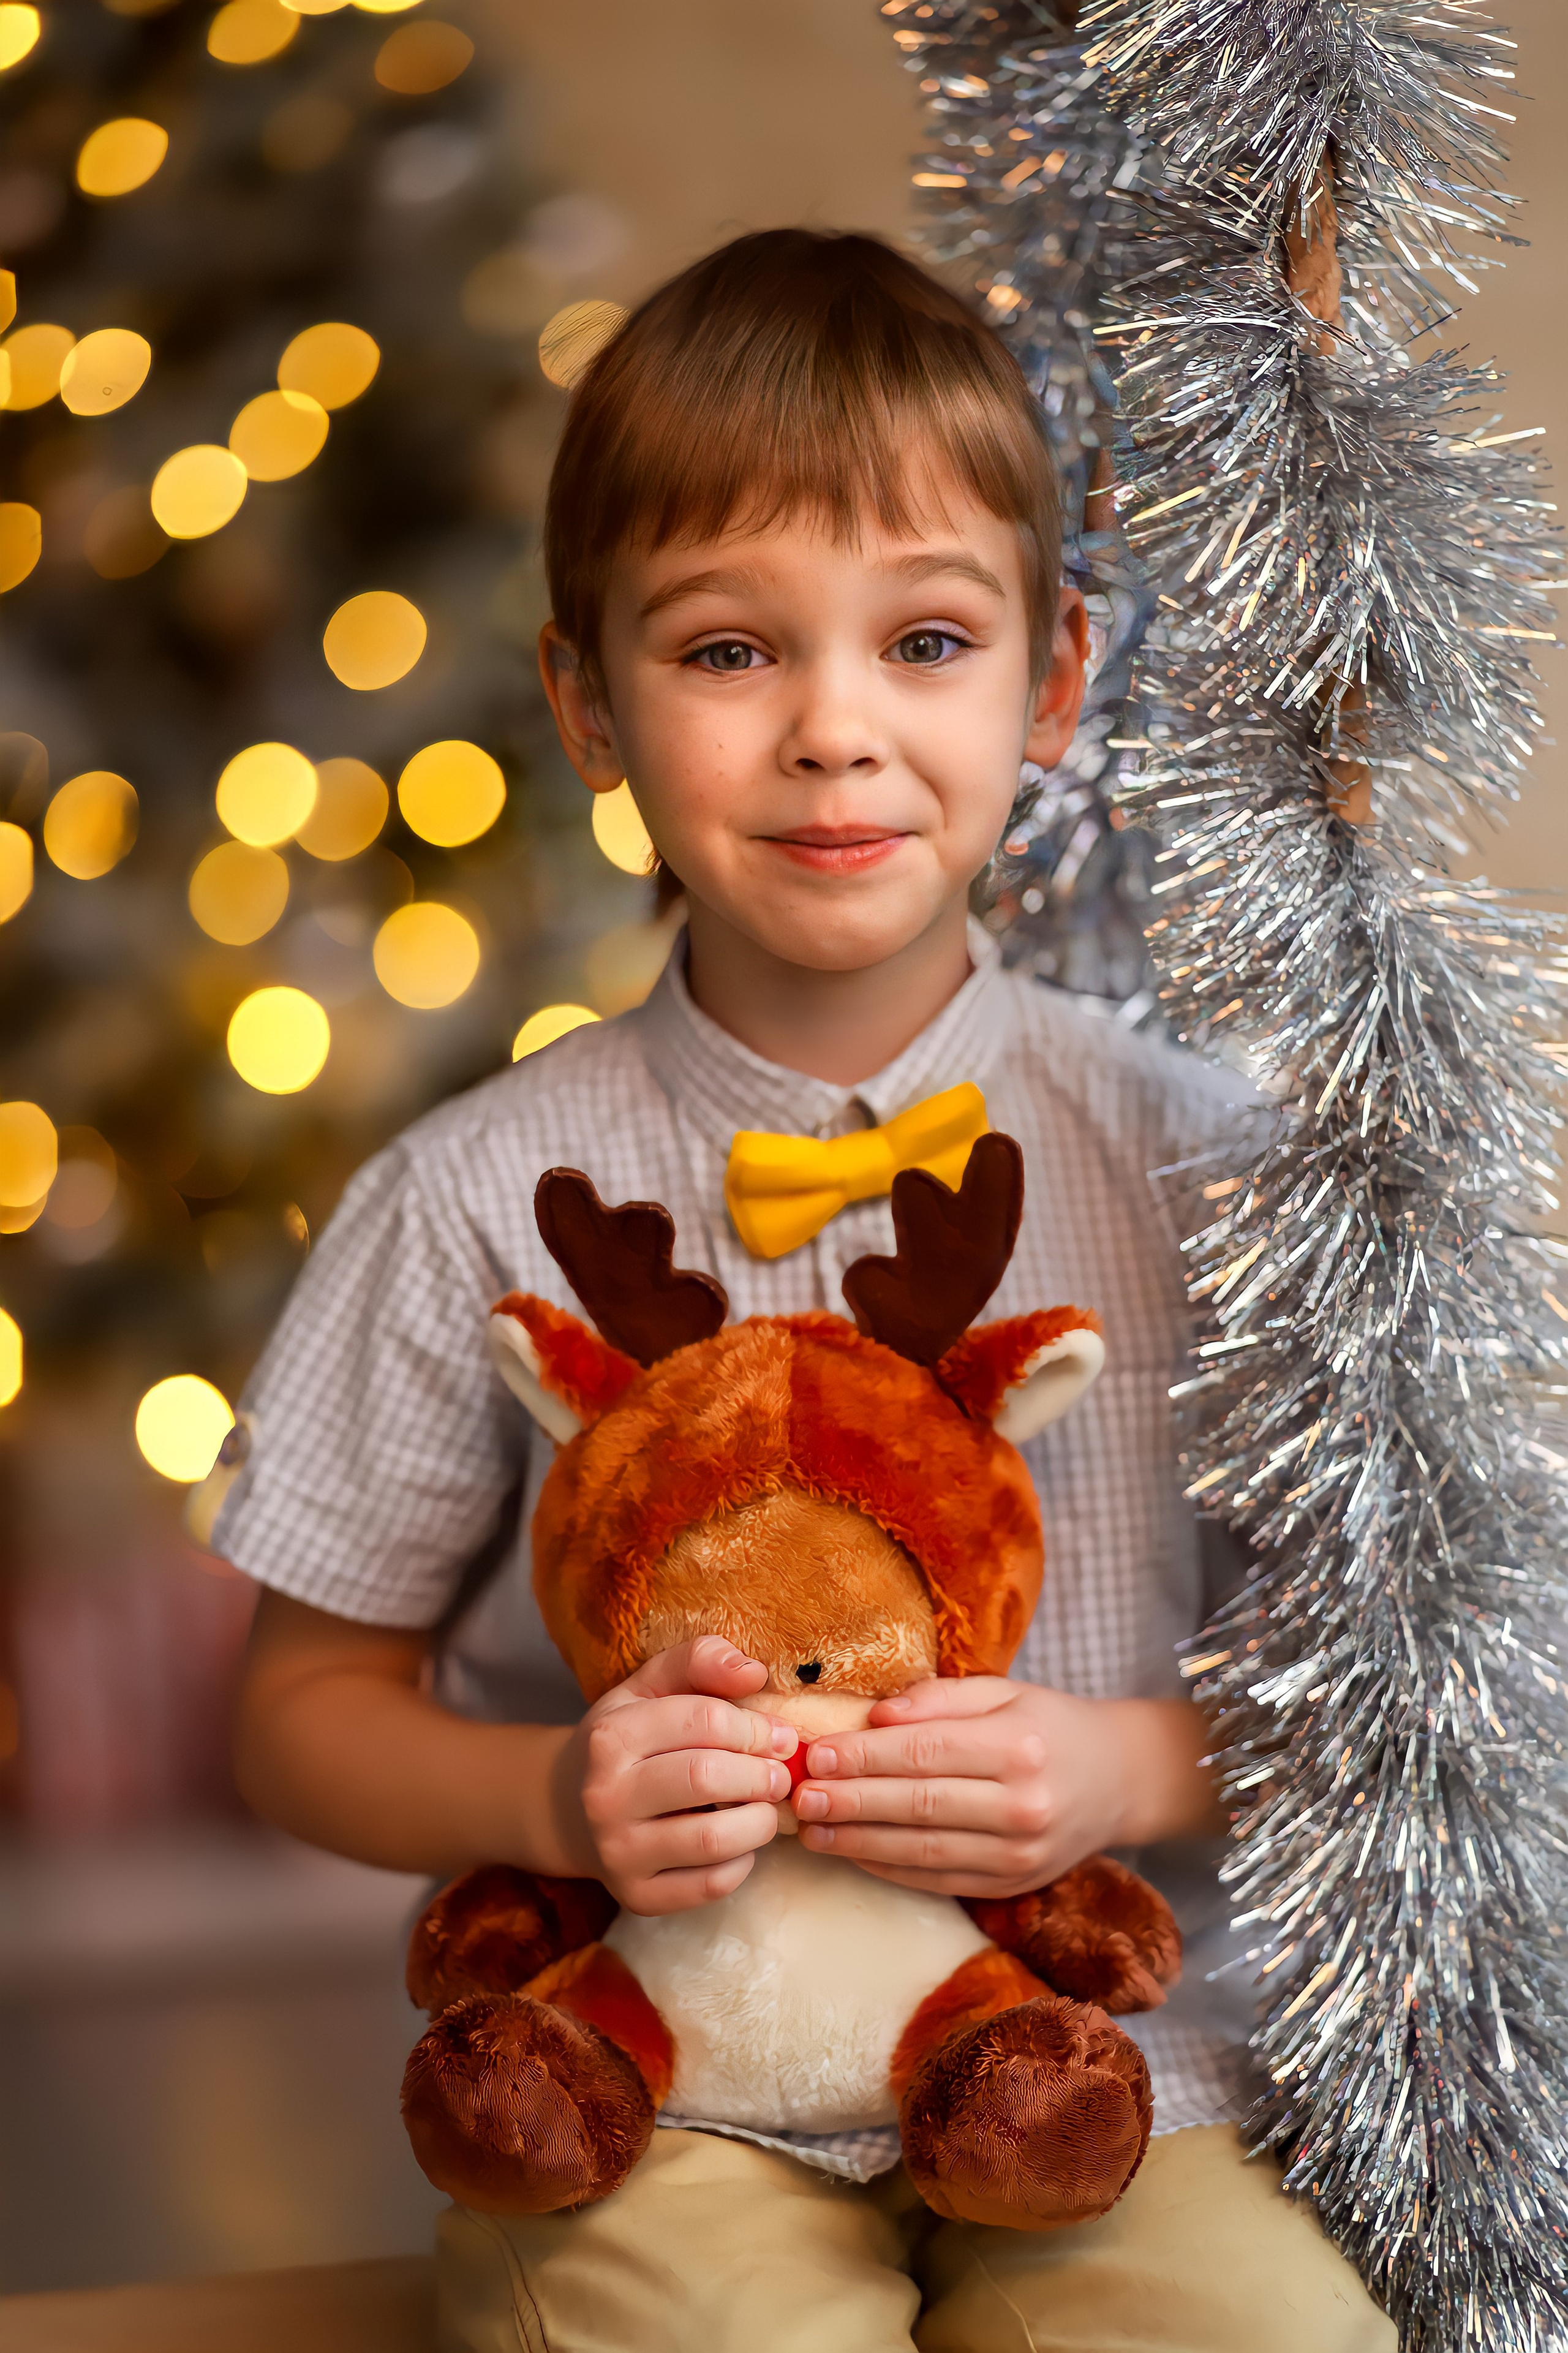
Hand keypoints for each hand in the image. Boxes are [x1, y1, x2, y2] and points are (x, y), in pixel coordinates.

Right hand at [559, 1636, 799, 1916]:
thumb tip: (755, 1671)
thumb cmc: (627, 1742)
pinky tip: (740, 1843)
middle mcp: (605, 1796)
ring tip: (766, 1807)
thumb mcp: (648, 1688)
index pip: (704, 1721)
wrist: (569, 1811)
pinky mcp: (637, 1897)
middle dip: (762, 1774)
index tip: (778, 1735)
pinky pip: (711, 1885)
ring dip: (760, 1821)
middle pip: (708, 1778)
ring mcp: (618, 1852)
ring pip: (714, 1839)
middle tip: (781, 1774)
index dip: (755, 1727)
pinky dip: (742, 1863)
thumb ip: (699, 1662)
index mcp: (610, 1737)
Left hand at [793, 1679, 1217, 1897]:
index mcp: (1020, 1745)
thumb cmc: (1049, 1725)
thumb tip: (874, 1717)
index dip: (865, 1757)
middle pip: (919, 1804)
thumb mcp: (1004, 1692)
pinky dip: (889, 1868)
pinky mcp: (1013, 1886)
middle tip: (798, 1795)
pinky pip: (939, 1880)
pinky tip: (851, 1852)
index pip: (926, 1752)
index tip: (815, 1754)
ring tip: (811, 1829)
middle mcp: (1024, 1805)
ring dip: (859, 1842)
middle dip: (851, 1801)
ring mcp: (1021, 1854)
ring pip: (923, 1851)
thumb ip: (937, 1700)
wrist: (1119, 1780)